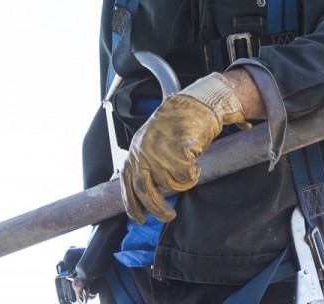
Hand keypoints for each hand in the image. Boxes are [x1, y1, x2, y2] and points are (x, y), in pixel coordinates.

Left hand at [121, 73, 246, 222]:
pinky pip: (186, 176)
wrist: (194, 104)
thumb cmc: (176, 125)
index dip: (133, 205)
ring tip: (190, 166)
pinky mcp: (177, 150)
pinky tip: (196, 160)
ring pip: (171, 184)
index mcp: (134, 152)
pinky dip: (194, 173)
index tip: (139, 219)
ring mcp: (158, 151)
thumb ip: (147, 165)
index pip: (127, 185)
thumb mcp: (152, 144)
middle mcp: (142, 152)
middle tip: (169, 216)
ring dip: (183, 181)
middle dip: (157, 208)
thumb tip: (145, 196)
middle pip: (145, 191)